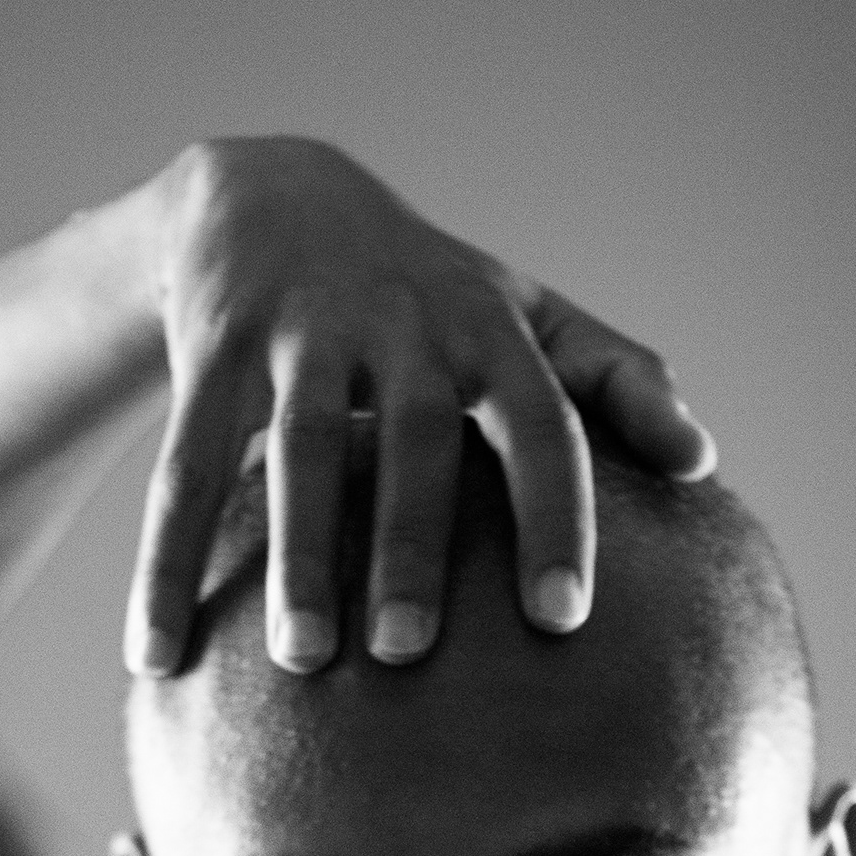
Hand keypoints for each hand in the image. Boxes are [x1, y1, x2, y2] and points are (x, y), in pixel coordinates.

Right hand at [124, 136, 714, 679]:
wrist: (267, 196)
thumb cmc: (425, 294)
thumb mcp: (521, 316)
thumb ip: (610, 380)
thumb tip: (702, 461)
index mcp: (488, 329)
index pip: (540, 422)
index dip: (554, 515)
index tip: (563, 617)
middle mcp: (401, 322)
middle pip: (414, 439)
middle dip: (409, 542)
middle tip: (410, 652)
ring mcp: (301, 330)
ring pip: (297, 451)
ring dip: (296, 555)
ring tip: (301, 659)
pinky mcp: (212, 346)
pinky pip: (183, 466)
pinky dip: (166, 560)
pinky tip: (153, 654)